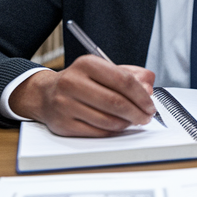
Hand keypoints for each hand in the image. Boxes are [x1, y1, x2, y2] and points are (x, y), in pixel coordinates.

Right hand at [11, 56, 156, 136]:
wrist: (46, 94)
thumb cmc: (80, 82)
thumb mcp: (103, 70)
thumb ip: (130, 75)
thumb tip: (148, 85)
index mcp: (86, 64)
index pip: (122, 80)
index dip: (141, 95)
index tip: (150, 104)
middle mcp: (73, 82)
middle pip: (116, 102)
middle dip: (137, 112)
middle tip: (146, 116)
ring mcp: (66, 105)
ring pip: (108, 120)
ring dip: (127, 123)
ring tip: (133, 121)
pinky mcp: (64, 124)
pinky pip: (98, 132)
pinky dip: (113, 131)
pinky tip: (118, 126)